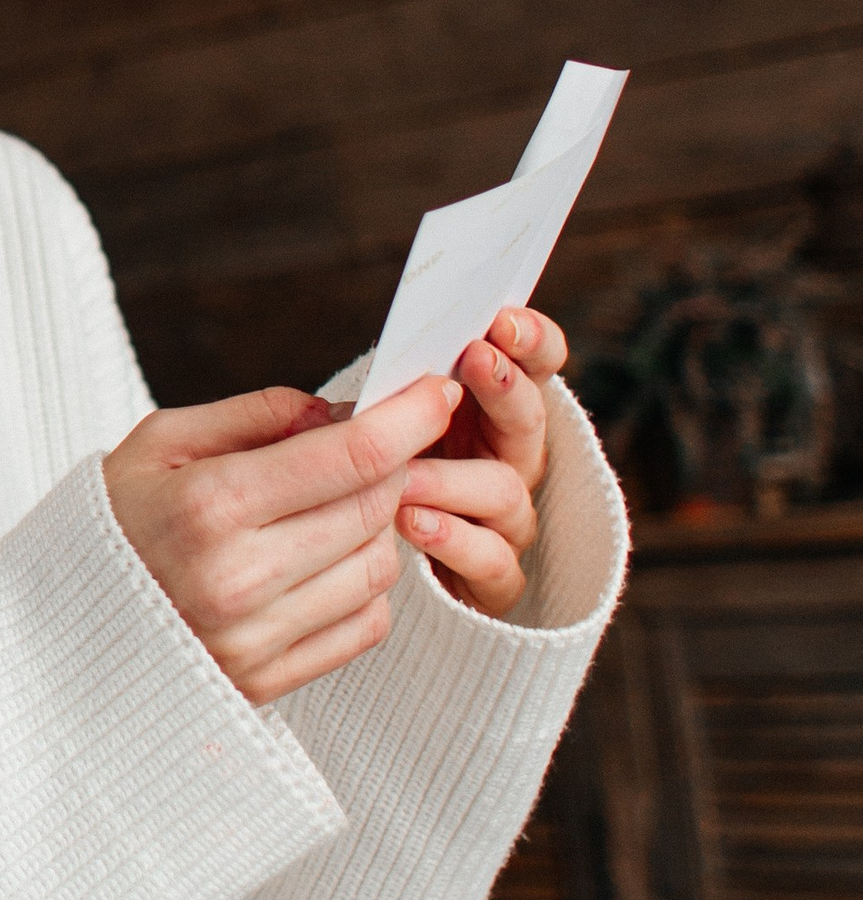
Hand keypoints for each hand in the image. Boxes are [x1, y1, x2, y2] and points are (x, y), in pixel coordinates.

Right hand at [104, 376, 463, 706]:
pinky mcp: (266, 683)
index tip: (435, 393)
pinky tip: (322, 567)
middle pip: (375, 508)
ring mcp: (253, 638)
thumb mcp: (156, 446)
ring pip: (379, 568)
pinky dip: (362, 590)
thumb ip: (252, 417)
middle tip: (378, 448)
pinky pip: (364, 628)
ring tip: (332, 511)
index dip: (408, 418)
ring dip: (377, 530)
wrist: (51, 639)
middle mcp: (237, 578)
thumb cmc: (107, 527)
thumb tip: (339, 412)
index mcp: (208, 506)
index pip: (350, 456)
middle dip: (394, 467)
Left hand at [395, 305, 564, 615]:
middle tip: (474, 359)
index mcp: (492, 410)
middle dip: (504, 386)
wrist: (361, 572)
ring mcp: (508, 520)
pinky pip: (493, 559)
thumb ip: (388, 394)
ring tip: (402, 473)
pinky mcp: (496, 579)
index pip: (538, 364)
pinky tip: (411, 522)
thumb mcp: (373, 426)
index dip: (532, 340)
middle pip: (531, 418)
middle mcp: (512, 460)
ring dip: (452, 475)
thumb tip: (382, 366)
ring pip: (505, 489)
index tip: (502, 320)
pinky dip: (453, 539)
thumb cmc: (369, 480)